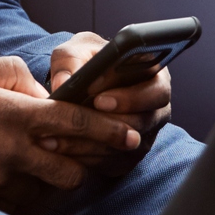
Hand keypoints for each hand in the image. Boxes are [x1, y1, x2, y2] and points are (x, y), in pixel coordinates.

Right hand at [0, 55, 143, 209]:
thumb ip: (11, 74)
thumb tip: (39, 92)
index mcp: (10, 115)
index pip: (75, 126)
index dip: (109, 132)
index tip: (130, 136)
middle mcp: (8, 154)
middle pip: (70, 172)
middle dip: (79, 165)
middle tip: (77, 155)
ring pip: (44, 192)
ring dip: (48, 181)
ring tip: (37, 167)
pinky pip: (16, 205)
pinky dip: (20, 195)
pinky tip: (8, 180)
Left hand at [47, 33, 173, 177]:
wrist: (81, 84)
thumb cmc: (85, 61)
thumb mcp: (76, 51)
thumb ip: (69, 62)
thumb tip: (63, 83)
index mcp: (154, 76)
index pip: (156, 89)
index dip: (131, 98)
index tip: (98, 100)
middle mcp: (156, 107)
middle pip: (144, 123)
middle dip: (109, 124)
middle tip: (76, 123)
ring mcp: (146, 134)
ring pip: (126, 147)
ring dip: (91, 144)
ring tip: (58, 139)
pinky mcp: (130, 155)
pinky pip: (113, 163)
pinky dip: (87, 159)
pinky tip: (62, 152)